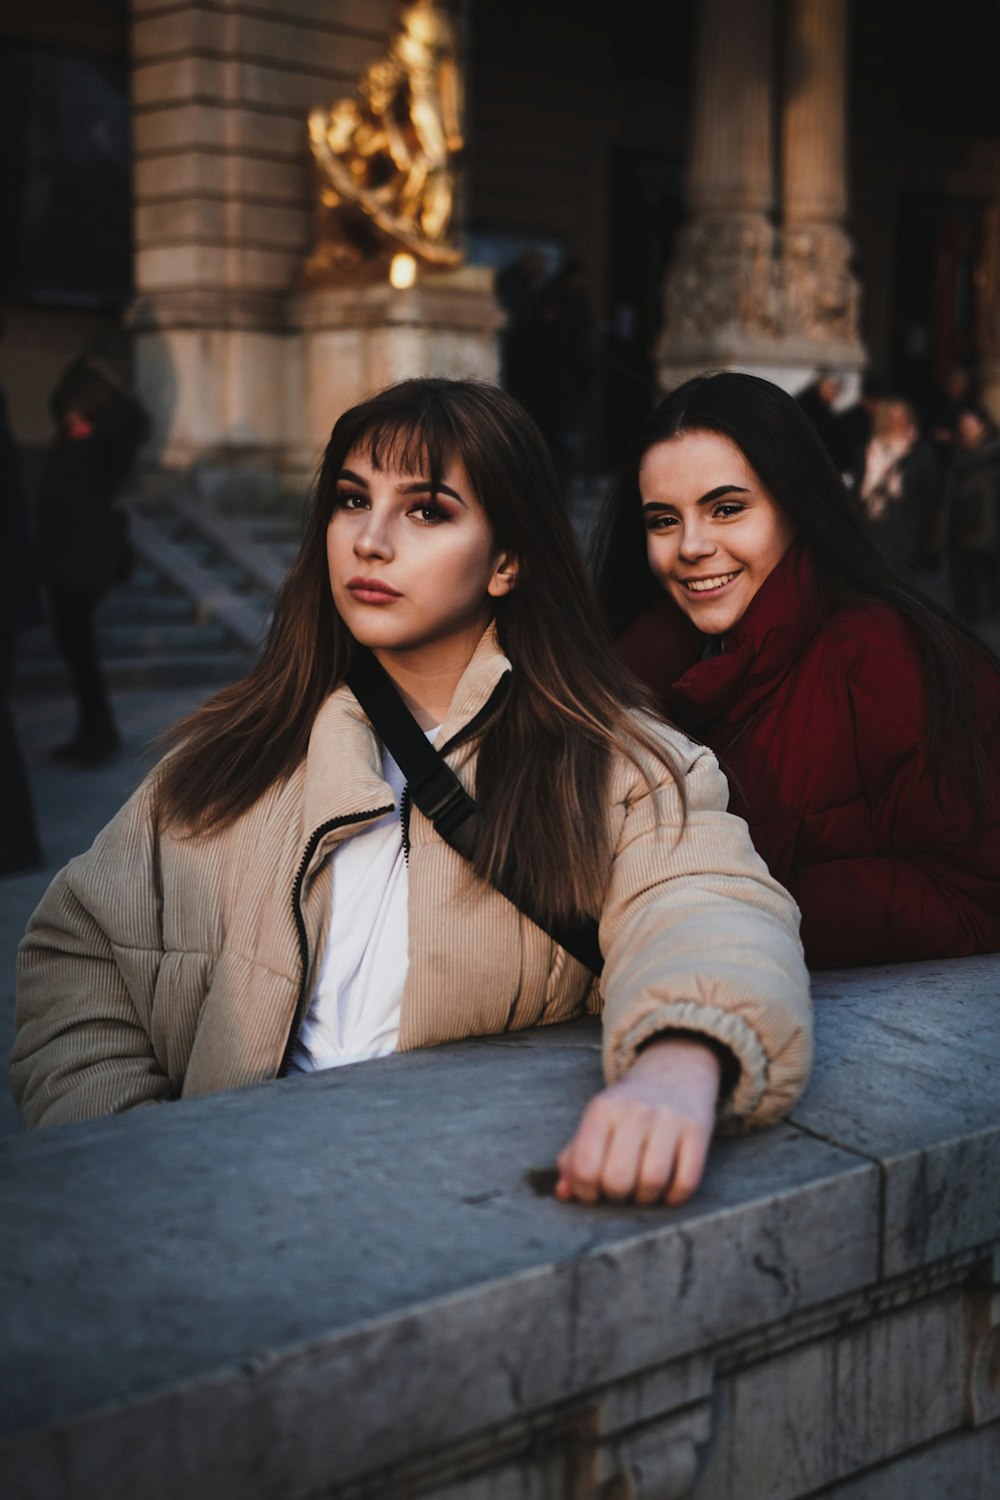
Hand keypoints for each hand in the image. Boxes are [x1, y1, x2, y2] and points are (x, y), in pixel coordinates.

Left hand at [555, 1036, 720, 1205]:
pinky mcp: (697, 1129)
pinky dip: (674, 1196)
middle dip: (616, 1198)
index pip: (584, 1167)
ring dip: (645, 1199)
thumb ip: (574, 1157)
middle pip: (617, 1180)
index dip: (585, 1193)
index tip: (593, 1193)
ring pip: (652, 1182)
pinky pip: (686, 1180)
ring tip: (642, 1190)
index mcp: (602, 1109)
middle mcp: (634, 1111)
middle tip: (620, 1191)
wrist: (675, 1070)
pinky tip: (668, 1190)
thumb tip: (562, 1193)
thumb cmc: (628, 1108)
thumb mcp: (596, 1121)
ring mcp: (668, 1119)